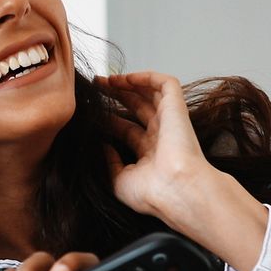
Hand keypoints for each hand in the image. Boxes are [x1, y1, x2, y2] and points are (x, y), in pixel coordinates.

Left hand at [96, 71, 214, 221]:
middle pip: (136, 108)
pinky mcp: (177, 108)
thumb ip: (110, 163)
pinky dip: (147, 77)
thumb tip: (103, 147)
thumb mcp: (119, 181)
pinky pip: (165, 84)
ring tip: (106, 79)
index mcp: (150, 154)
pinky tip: (126, 77)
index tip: (93, 112)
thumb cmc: (152, 193)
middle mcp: (161, 136)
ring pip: (149, 93)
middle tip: (96, 87)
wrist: (176, 189)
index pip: (127, 130)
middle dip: (116, 96)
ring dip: (128, 84)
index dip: (110, 119)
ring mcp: (170, 121)